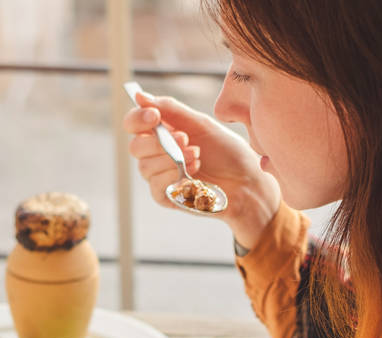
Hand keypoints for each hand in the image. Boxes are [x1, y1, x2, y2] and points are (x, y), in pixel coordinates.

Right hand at [123, 91, 281, 250]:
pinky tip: (194, 172)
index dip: (138, 118)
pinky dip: (173, 176)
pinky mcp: (167, 197)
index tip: (154, 115)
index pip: (134, 124)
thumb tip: (140, 96)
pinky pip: (156, 186)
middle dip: (159, 141)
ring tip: (197, 155)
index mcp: (163, 133)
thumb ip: (171, 110)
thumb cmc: (227, 152)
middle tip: (185, 139)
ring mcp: (161, 177)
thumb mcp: (201, 124)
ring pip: (145, 166)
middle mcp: (157, 155)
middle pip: (135, 147)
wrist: (247, 181)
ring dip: (172, 158)